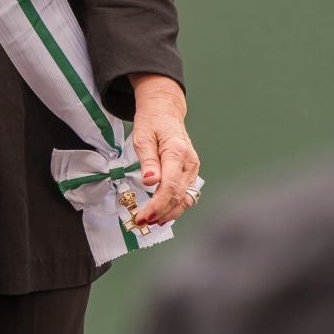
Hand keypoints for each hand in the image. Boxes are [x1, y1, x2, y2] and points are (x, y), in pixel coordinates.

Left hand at [130, 73, 199, 226]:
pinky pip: (186, 194)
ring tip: (151, 221)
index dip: (157, 205)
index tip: (144, 216)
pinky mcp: (190, 172)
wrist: (165, 111)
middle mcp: (189, 162)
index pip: (170, 186)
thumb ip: (147, 160)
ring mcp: (192, 168)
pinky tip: (163, 213)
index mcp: (177, 152)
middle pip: (178, 196)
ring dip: (169, 213)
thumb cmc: (152, 121)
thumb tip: (151, 182)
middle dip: (161, 213)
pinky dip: (175, 206)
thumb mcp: (142, 137)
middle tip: (141, 222)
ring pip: (185, 198)